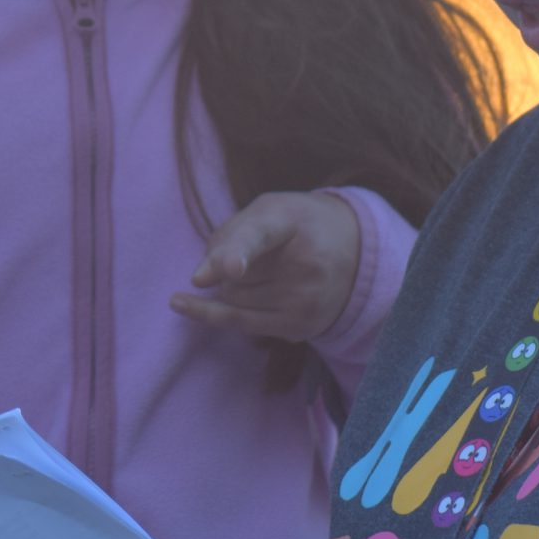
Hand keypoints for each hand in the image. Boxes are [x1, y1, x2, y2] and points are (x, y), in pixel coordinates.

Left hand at [169, 192, 361, 344]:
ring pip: (233, 298)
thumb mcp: (267, 211)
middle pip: (233, 272)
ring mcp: (304, 300)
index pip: (262, 236)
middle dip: (227, 263)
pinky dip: (210, 312)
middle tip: (256, 251)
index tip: (231, 269)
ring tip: (260, 270)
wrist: (358, 252)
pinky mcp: (300, 327)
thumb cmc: (299, 225)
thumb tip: (199, 280)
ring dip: (230, 286)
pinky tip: (180, 303)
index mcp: (293, 221)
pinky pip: (240, 323)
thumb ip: (229, 236)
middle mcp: (304, 264)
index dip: (240, 252)